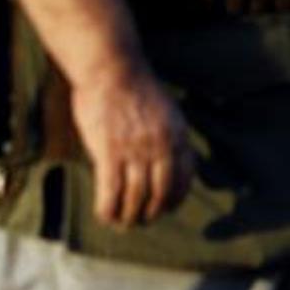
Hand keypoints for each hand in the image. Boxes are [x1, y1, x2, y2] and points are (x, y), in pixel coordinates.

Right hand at [71, 61, 193, 226]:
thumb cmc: (132, 84)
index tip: (164, 207)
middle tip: (140, 221)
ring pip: (135, 197)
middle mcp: (160, 146)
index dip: (175, 199)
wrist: (110, 66)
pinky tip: (104, 216)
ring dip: (128, 216)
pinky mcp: (109, 152)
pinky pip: (111, 192)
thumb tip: (164, 157)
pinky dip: (108, 209)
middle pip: (160, 193)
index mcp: (178, 135)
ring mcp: (135, 150)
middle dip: (151, 213)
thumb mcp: (164, 109)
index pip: (184, 178)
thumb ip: (167, 133)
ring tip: (121, 223)